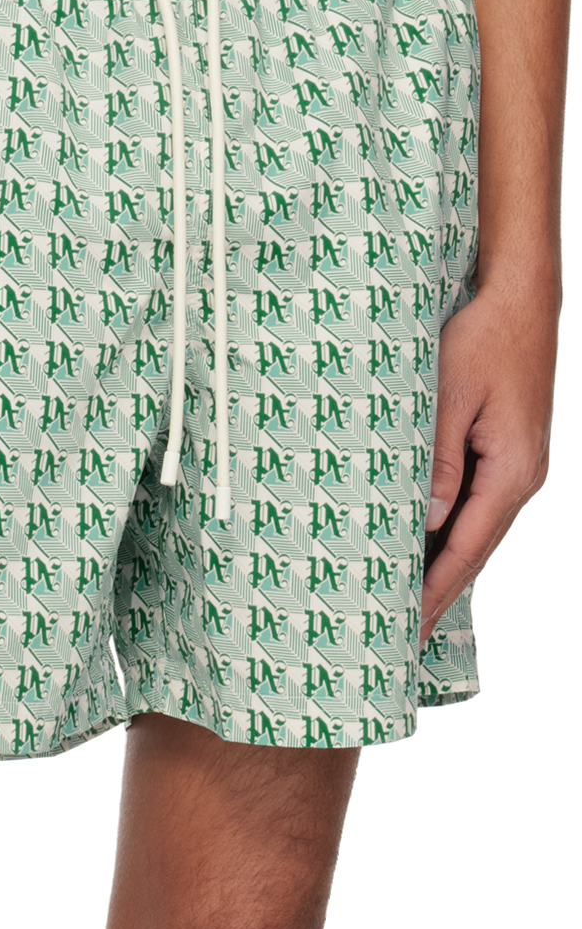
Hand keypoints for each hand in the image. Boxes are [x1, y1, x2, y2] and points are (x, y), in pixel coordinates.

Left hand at [420, 276, 555, 644]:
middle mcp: (523, 476)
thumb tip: (426, 521)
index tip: (411, 624)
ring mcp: (521, 465)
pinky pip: (481, 502)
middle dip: (441, 589)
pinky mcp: (511, 450)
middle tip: (405, 629)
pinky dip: (455, 528)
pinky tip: (430, 540)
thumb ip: (438, 460)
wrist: (521, 299)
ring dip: (447, 561)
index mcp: (512, 471)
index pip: (468, 547)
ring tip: (410, 596)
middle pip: (477, 547)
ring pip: (479, 527)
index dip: (436, 589)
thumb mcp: (448, 396)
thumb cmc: (483, 339)